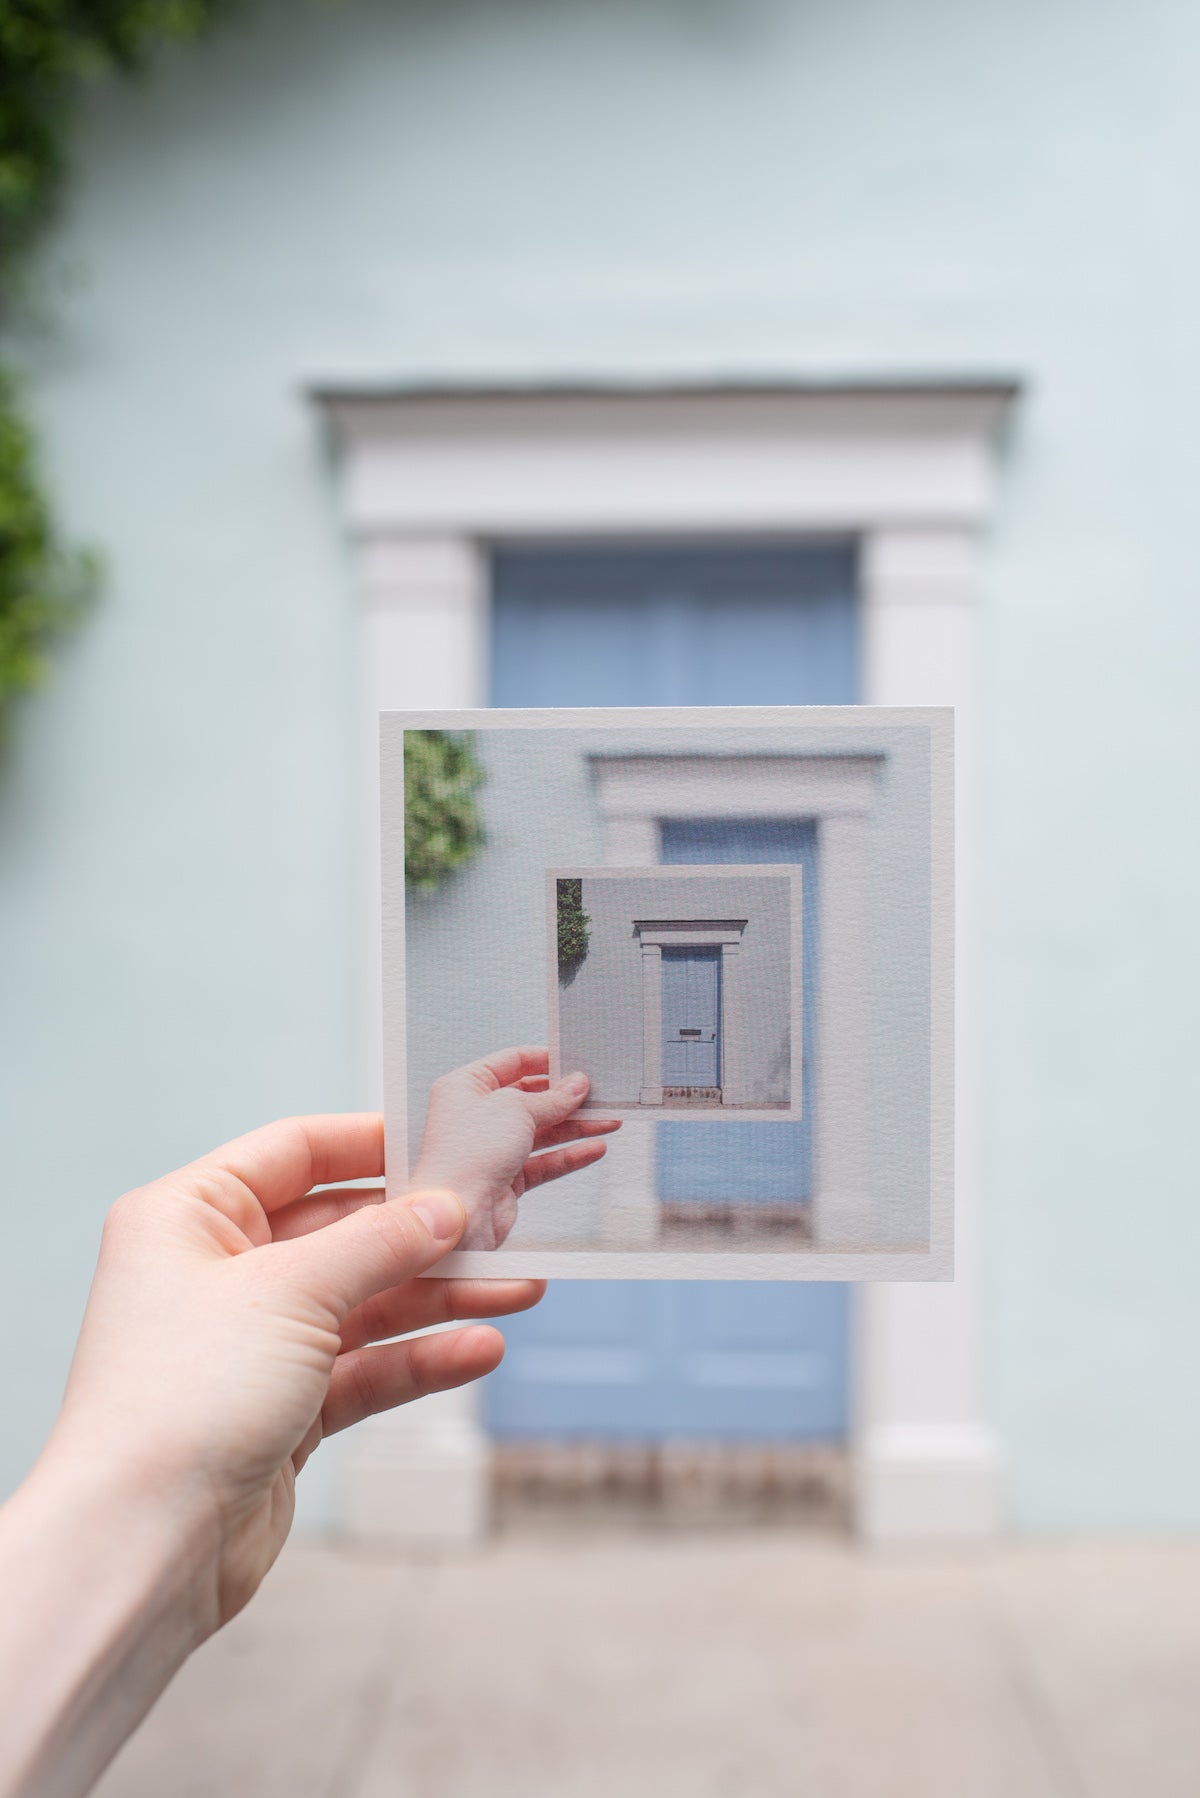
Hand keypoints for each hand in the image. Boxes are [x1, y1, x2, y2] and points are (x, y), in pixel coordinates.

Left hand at [47, 1113, 543, 1634]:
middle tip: (502, 1223)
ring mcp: (252, 1345)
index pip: (295, 1152)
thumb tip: (443, 1208)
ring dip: (439, 1299)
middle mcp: (215, 1272)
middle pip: (342, 1230)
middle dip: (424, 1233)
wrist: (143, 1547)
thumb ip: (378, 1243)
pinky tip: (480, 1349)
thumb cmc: (183, 1400)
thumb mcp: (292, 1293)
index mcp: (189, 1216)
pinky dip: (421, 1360)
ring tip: (518, 1288)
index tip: (448, 1142)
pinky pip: (365, 1369)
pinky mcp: (282, 1411)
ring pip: (364, 1303)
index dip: (373, 1144)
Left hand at [412, 1047, 620, 1248]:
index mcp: (466, 1087)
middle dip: (566, 1098)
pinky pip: (544, 1161)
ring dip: (575, 1126)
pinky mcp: (506, 1177)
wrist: (461, 1214)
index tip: (574, 1061)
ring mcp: (492, 1148)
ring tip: (608, 1120)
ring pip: (542, 1131)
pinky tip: (595, 1148)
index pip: (511, 1062)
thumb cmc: (468, 1155)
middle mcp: (476, 1116)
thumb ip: (551, 1098)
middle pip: (530, 1098)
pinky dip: (570, 1155)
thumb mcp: (516, 1109)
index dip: (544, 1059)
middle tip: (597, 1093)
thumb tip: (576, 1085)